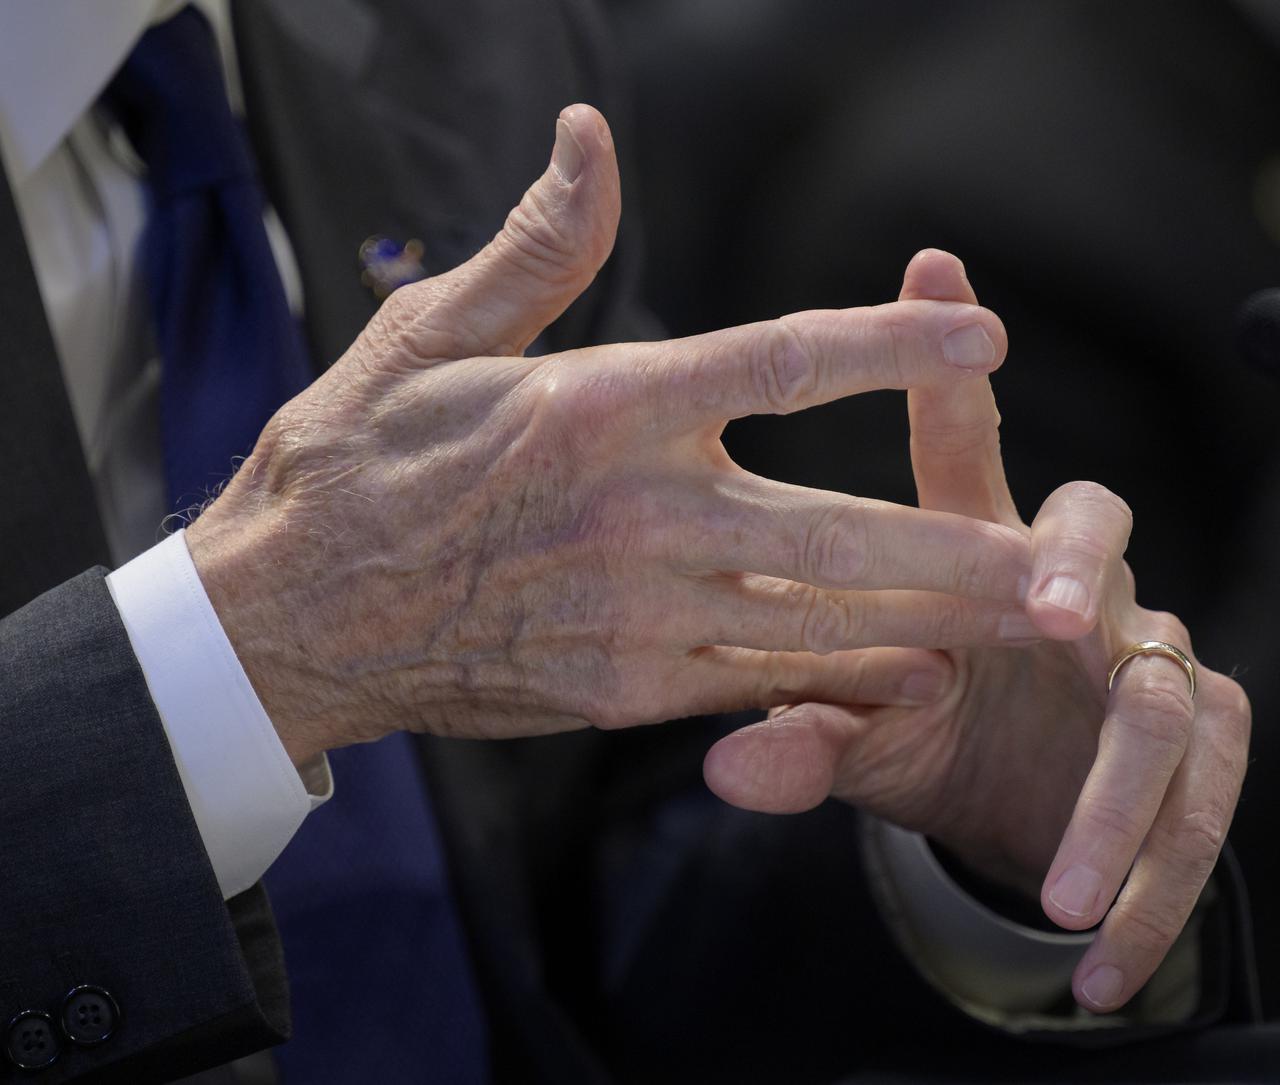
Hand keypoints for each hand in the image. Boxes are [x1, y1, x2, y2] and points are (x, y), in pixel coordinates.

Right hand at [186, 108, 1032, 764]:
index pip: (780, 362)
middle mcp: (636, 514)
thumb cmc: (356, 464)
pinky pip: (757, 684)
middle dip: (963, 546)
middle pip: (838, 527)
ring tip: (1029, 627)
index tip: (984, 333)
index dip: (894, 343)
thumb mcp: (430, 336)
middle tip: (1069, 557)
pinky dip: (840, 681)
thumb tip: (592, 140)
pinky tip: (910, 677)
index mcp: (597, 408)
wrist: (289, 616)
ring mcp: (634, 616)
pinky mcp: (621, 691)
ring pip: (817, 622)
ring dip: (932, 622)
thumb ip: (537, 246)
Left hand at [703, 249, 1250, 1013]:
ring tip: (1066, 884)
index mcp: (970, 554)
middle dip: (1071, 562)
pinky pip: (1202, 806)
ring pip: (1166, 692)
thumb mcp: (852, 729)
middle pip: (1089, 528)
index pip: (962, 448)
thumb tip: (720, 762)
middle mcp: (1064, 585)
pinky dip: (1153, 890)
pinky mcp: (1191, 745)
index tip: (927, 267)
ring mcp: (1138, 658)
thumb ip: (797, 731)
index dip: (945, 365)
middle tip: (1049, 607)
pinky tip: (1102, 963)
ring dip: (1119, 786)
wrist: (997, 796)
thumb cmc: (912, 722)